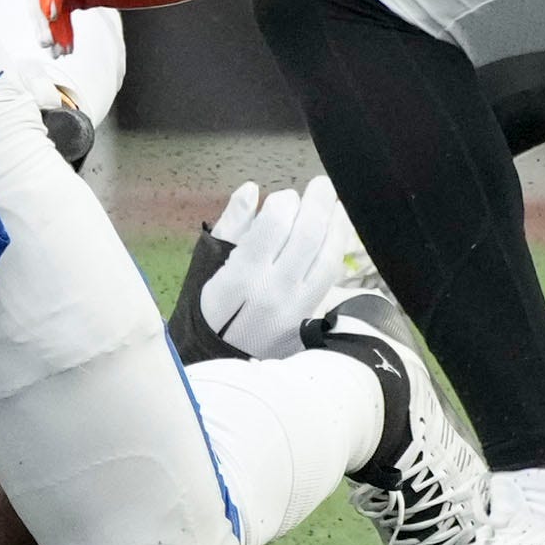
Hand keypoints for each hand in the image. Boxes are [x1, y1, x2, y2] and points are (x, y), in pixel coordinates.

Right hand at [200, 178, 352, 358]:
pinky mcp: (309, 317)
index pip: (274, 226)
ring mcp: (294, 308)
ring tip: (334, 202)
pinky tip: (337, 231)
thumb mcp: (207, 264)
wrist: (218, 359)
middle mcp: (271, 292)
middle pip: (306, 237)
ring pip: (326, 256)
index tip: (283, 197)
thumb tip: (252, 190)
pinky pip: (330, 276)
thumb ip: (232, 225)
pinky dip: (337, 247)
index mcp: (239, 276)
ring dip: (335, 223)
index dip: (284, 202)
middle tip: (321, 184)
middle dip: (318, 203)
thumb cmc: (208, 308)